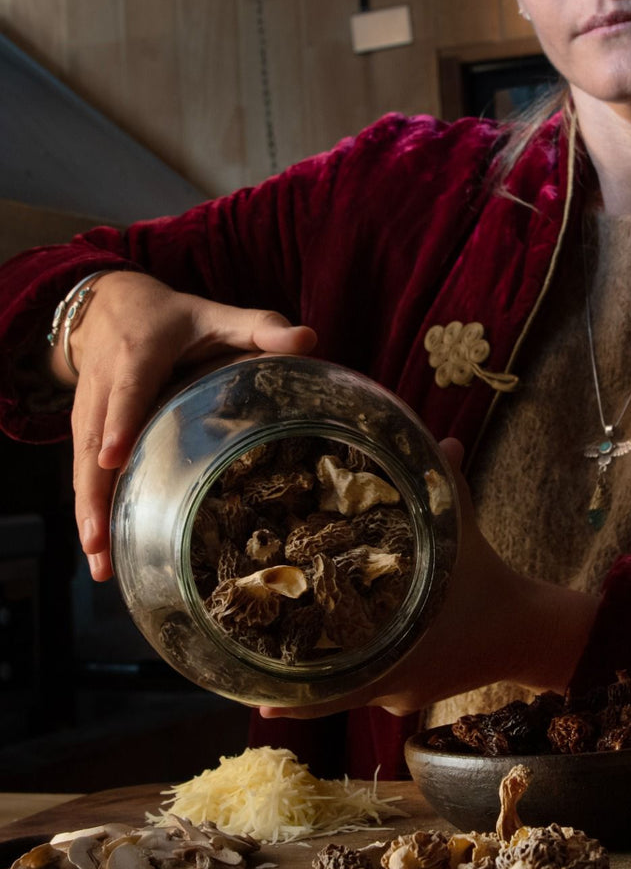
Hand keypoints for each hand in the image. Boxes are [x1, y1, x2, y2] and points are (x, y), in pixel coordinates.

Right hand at [55, 271, 316, 580]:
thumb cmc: (177, 318)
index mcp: (139, 355)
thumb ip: (261, 327)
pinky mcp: (83, 429)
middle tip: (99, 539)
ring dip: (88, 514)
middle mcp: (105, 385)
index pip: (129, 391)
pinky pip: (82, 472)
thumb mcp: (218, 316)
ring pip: (83, 465)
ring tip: (99, 563)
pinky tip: (99, 553)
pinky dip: (88, 511)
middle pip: (93, 442)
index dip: (120, 421)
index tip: (113, 456)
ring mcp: (88, 410)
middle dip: (95, 491)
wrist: (109, 304)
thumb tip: (310, 339)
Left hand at [258, 439, 599, 719]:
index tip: (256, 697)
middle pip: (333, 697)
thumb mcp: (463, 533)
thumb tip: (443, 439)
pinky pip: (376, 685)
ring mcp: (403, 695)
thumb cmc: (492, 586)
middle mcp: (394, 688)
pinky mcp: (415, 691)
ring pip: (353, 691)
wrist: (532, 631)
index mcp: (395, 660)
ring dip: (325, 675)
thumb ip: (445, 485)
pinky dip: (357, 669)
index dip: (292, 698)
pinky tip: (339, 650)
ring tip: (279, 662)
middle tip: (254, 671)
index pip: (332, 695)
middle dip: (298, 683)